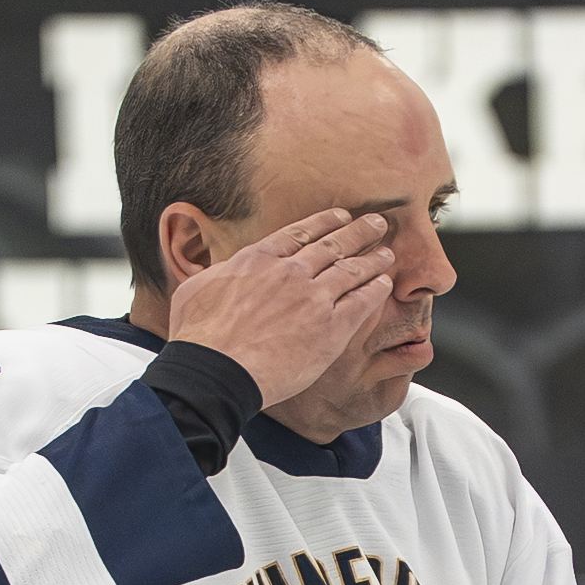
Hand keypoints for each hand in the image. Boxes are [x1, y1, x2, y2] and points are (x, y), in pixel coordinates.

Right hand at [167, 208, 394, 407]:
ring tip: (388, 252)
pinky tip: (385, 285)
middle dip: (358, 231)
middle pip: (332, 245)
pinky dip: (375, 290)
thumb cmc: (200, 338)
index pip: (299, 233)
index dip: (324, 222)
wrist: (217, 368)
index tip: (339, 216)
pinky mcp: (330, 328)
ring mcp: (312, 298)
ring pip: (351, 270)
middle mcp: (289, 272)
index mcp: (257, 260)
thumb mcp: (196, 289)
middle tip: (376, 223)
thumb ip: (218, 275)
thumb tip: (219, 271)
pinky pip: (360, 303)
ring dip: (372, 259)